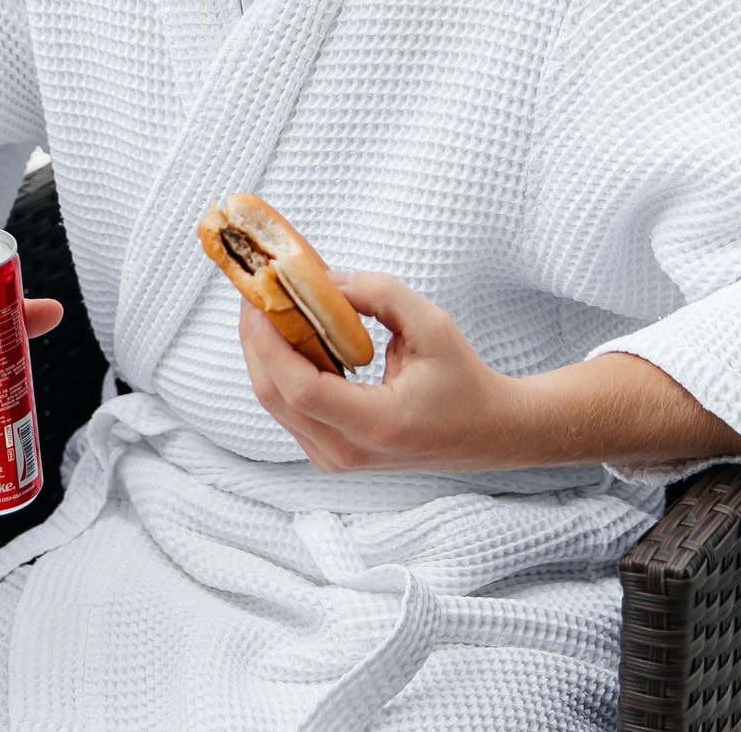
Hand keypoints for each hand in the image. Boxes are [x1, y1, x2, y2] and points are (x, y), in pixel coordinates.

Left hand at [237, 271, 528, 474]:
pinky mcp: (330, 456)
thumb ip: (378, 294)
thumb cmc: (462, 379)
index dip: (270, 343)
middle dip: (255, 341)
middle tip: (255, 295)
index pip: (301, 389)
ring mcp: (335, 460)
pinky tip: (287, 338)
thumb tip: (322, 281)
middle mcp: (349, 452)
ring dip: (263, 354)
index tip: (259, 301)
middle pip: (275, 396)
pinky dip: (279, 371)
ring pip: (275, 404)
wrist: (486, 432)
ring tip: (268, 309)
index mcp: (377, 425)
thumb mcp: (431, 325)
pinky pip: (288, 411)